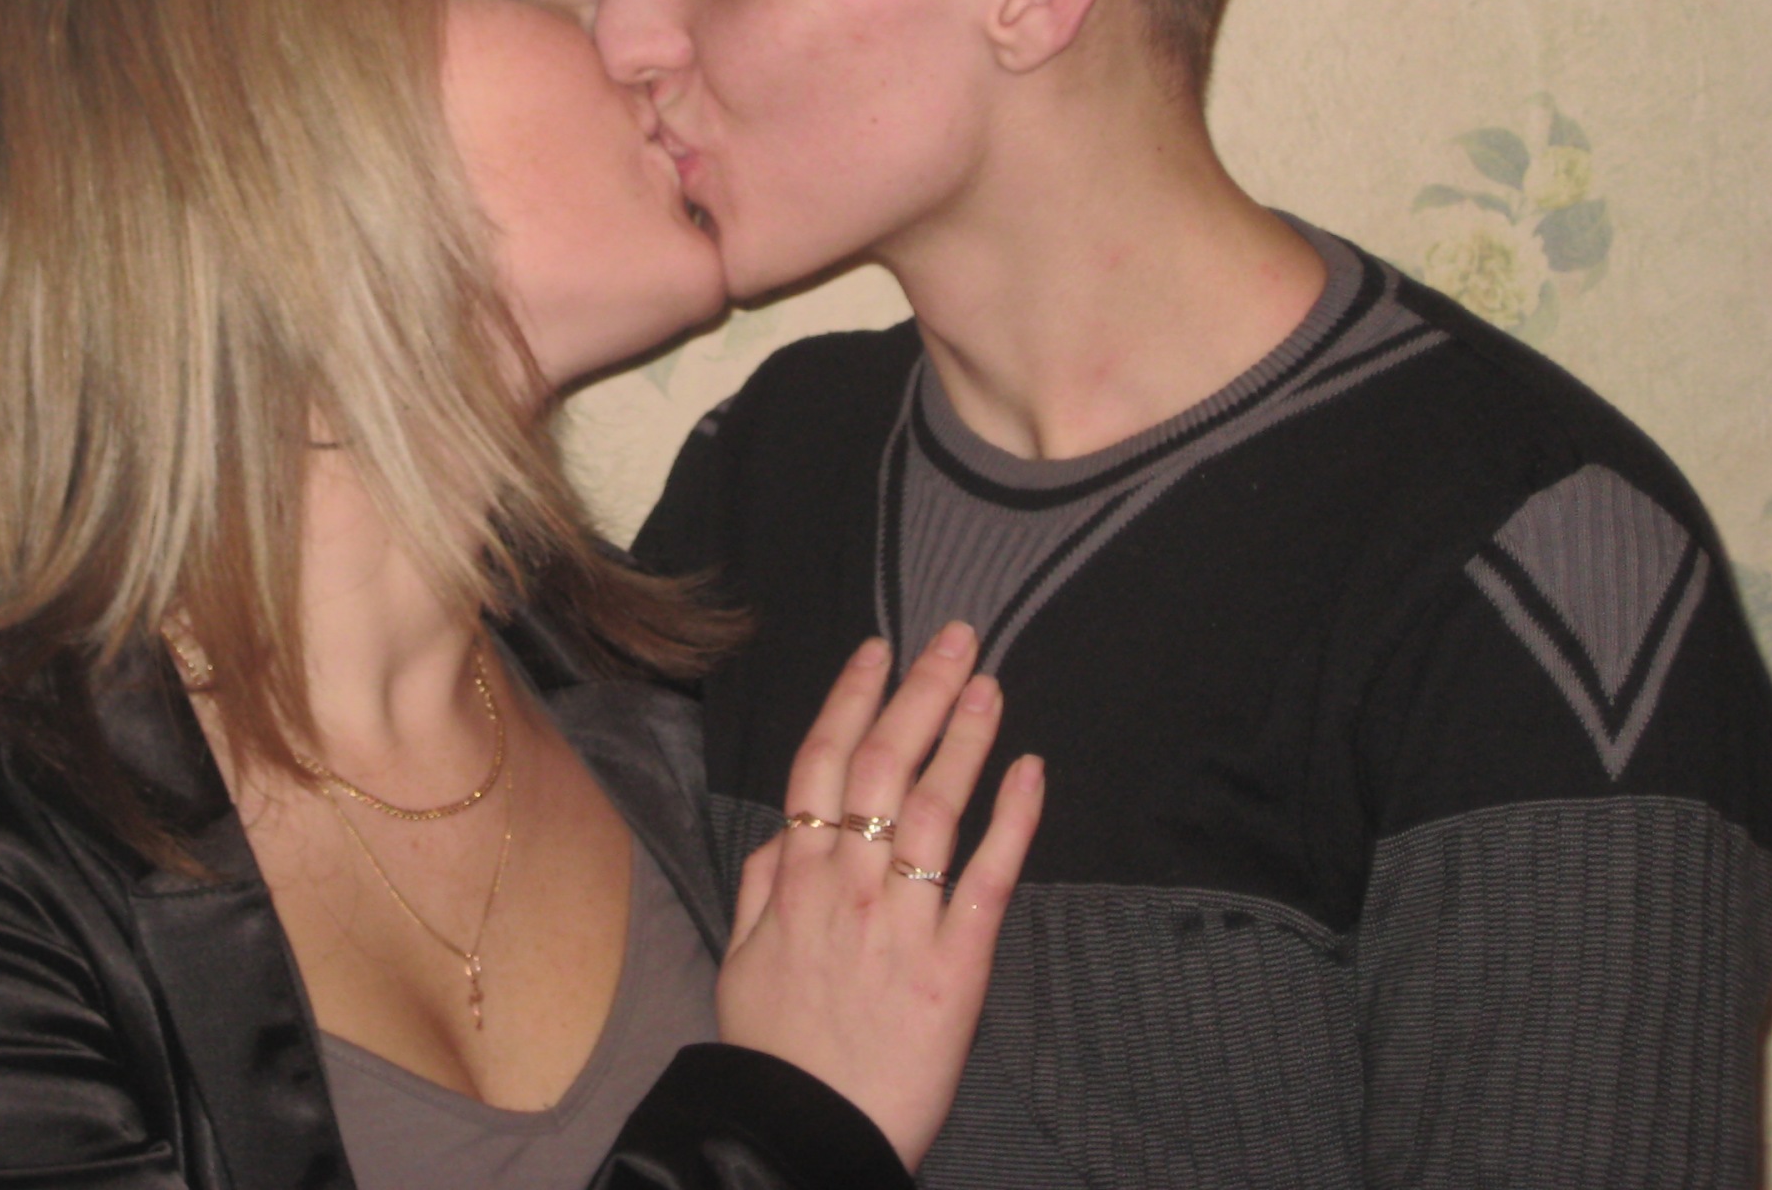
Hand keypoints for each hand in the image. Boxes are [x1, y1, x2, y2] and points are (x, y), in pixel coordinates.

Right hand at [712, 623, 1044, 1171]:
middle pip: (881, 764)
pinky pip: (986, 880)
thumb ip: (759, 887)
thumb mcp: (741, 962)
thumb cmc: (775, 1052)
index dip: (852, 699)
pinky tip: (1029, 771)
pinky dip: (1010, 820)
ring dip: (963, 736)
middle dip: (920, 693)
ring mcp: (901, 921)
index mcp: (795, 878)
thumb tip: (780, 831)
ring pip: (931, 806)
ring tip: (990, 683)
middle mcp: (846, 884)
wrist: (803, 1134)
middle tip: (957, 637)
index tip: (880, 650)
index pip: (821, 764)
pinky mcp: (955, 967)